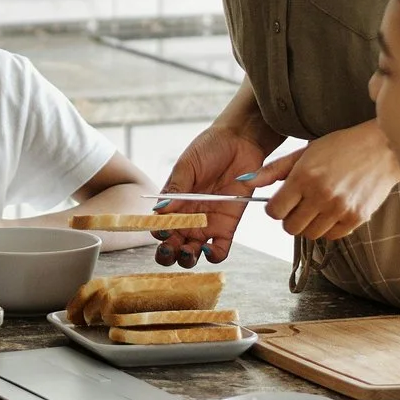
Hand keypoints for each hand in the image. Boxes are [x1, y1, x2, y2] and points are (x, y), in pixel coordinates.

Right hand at [155, 126, 268, 265]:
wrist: (241, 141)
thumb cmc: (210, 148)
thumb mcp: (187, 165)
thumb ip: (175, 189)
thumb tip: (159, 211)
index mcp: (173, 203)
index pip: (159, 226)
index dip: (158, 232)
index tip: (163, 229)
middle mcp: (188, 217)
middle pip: (173, 244)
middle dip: (168, 253)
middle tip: (171, 249)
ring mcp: (207, 223)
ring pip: (192, 252)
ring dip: (187, 258)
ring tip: (190, 251)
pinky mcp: (227, 226)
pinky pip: (219, 250)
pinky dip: (213, 256)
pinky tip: (209, 250)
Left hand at [257, 121, 399, 243]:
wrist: (382, 148)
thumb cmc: (340, 147)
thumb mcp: (304, 152)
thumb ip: (273, 170)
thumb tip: (244, 180)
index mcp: (304, 177)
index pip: (274, 211)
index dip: (275, 208)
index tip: (282, 201)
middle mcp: (321, 195)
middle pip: (290, 227)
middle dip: (290, 218)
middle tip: (300, 205)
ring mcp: (340, 209)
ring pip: (310, 235)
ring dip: (309, 224)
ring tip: (317, 206)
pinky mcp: (357, 218)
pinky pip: (332, 236)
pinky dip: (328, 227)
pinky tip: (333, 210)